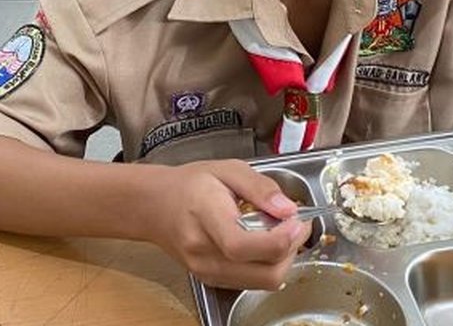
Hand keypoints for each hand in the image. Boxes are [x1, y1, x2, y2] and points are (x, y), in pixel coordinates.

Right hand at [150, 160, 311, 289]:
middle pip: (263, 273)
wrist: (154, 207)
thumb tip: (288, 209)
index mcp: (205, 217)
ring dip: (283, 259)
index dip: (279, 239)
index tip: (297, 221)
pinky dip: (269, 266)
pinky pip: (253, 282)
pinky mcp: (212, 280)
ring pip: (264, 282)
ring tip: (281, 232)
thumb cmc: (190, 184)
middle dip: (291, 250)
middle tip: (296, 225)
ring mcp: (207, 271)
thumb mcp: (227, 169)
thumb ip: (260, 187)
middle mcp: (203, 252)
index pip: (242, 245)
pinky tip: (265, 243)